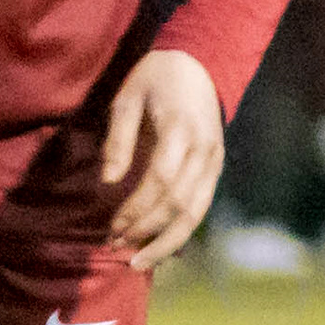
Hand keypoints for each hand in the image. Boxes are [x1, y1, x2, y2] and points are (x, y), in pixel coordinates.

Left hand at [100, 48, 223, 270]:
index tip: (111, 227)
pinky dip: (181, 230)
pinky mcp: (216, 168)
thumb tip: (108, 184)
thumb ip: (118, 141)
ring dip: (167, 241)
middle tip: (118, 250)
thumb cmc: (155, 78)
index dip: (135, 209)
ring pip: (196, 212)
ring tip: (140, 261)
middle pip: (180, 204)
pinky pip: (201, 206)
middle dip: (148, 232)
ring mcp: (215, 161)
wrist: (200, 63)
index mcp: (181, 130)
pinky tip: (161, 246)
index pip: (160, 181)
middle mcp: (204, 150)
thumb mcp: (128, 99)